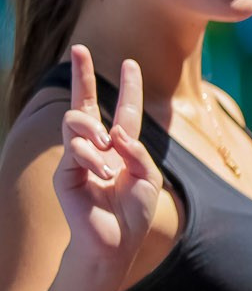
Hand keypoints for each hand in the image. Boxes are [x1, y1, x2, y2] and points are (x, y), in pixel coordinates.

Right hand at [51, 46, 163, 273]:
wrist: (115, 241)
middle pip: (86, 103)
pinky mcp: (65, 173)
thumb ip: (137, 150)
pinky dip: (94, 159)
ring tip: (107, 152)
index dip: (127, 86)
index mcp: (121, 146)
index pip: (124, 109)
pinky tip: (103, 174)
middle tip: (79, 49)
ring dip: (94, 131)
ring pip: (77, 121)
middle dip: (82, 75)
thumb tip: (115, 132)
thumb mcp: (147, 176)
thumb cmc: (133, 210)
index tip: (129, 61)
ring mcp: (78, 157)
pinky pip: (76, 149)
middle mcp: (98, 146)